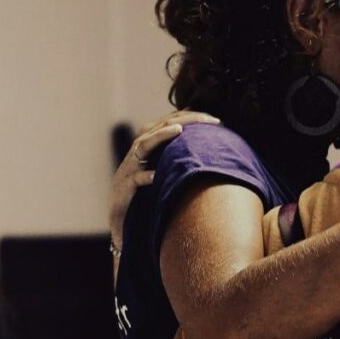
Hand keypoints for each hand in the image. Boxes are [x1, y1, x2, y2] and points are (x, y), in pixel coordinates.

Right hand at [109, 110, 219, 248]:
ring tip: (179, 130)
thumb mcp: (167, 174)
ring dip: (160, 136)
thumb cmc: (150, 195)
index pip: (170, 123)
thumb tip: (213, 148)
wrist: (123, 221)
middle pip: (159, 127)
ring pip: (143, 145)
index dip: (191, 117)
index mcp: (150, 147)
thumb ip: (183, 158)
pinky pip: (134, 180)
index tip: (216, 119)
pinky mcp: (124, 188)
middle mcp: (138, 153)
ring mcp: (128, 169)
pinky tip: (156, 175)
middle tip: (209, 119)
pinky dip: (145, 176)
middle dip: (184, 120)